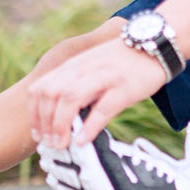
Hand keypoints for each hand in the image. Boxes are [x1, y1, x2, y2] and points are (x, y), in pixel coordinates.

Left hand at [28, 38, 168, 146]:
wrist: (155, 44)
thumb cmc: (123, 61)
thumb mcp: (92, 68)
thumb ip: (76, 85)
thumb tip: (61, 117)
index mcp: (73, 66)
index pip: (40, 88)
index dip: (34, 114)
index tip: (38, 134)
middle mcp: (83, 70)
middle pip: (50, 94)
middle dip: (44, 122)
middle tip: (49, 144)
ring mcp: (103, 77)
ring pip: (69, 98)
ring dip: (61, 125)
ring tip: (62, 145)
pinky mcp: (123, 88)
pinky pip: (102, 108)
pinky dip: (88, 126)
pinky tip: (83, 141)